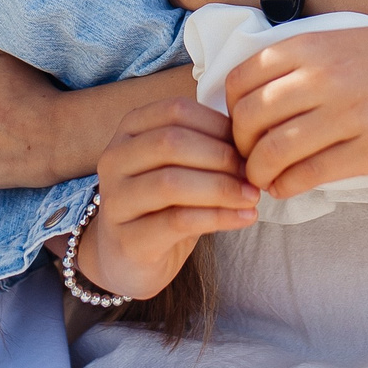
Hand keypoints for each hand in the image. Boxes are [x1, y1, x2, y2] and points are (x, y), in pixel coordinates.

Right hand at [72, 100, 258, 299]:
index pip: (175, 110)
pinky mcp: (127, 239)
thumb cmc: (164, 203)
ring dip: (221, 188)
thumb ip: (207, 146)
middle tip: (252, 173)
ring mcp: (115, 200)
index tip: (248, 146)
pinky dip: (218, 217)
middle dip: (221, 156)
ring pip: (171, 183)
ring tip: (252, 197)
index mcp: (129, 130)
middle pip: (171, 142)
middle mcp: (114, 160)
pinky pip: (177, 221)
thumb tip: (252, 141)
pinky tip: (244, 217)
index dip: (218, 125)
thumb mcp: (181, 166)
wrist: (129, 257)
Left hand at [223, 19, 367, 197]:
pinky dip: (286, 186)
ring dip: (258, 174)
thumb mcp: (336, 42)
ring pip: (273, 152)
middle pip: (248, 121)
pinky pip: (309, 175)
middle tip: (247, 159)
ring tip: (264, 178)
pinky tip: (287, 186)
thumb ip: (294, 65)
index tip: (241, 126)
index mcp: (309, 47)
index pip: (238, 83)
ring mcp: (349, 114)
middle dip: (238, 148)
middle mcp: (324, 77)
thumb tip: (244, 102)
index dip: (229, 112)